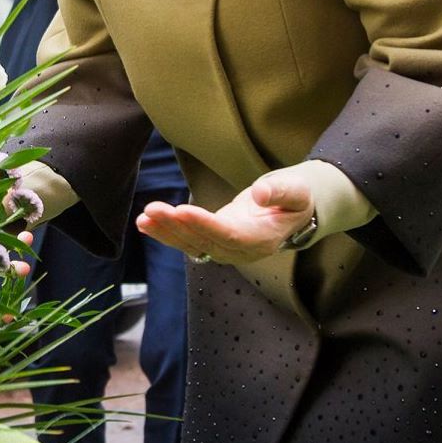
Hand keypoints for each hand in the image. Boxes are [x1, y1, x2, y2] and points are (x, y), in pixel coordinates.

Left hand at [136, 169, 316, 265]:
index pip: (229, 235)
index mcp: (261, 239)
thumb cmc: (295, 200)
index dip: (205, 225)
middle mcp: (241, 251)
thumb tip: (259, 193)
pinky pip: (188, 242)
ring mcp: (226, 249)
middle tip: (153, 209)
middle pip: (205, 241)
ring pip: (192, 245)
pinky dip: (166, 234)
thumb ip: (280, 191)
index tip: (182, 210)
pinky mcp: (214, 242)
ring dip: (166, 231)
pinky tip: (146, 224)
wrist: (292, 213)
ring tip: (145, 217)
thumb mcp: (297, 192)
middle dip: (177, 226)